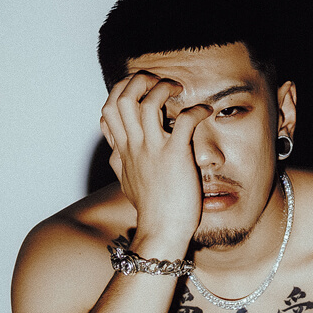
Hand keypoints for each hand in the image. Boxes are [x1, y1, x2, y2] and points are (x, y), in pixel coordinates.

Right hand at [100, 72, 211, 247]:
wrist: (161, 233)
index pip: (107, 111)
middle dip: (138, 80)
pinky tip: (205, 111)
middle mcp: (134, 146)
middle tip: (158, 83)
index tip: (140, 94)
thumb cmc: (150, 211)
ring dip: (163, 87)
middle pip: (121, 97)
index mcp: (123, 151)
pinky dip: (197, 110)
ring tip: (179, 89)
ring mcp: (153, 150)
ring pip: (147, 101)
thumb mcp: (127, 184)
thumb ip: (121, 164)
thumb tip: (116, 154)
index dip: (120, 93)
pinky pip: (185, 121)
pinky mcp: (176, 156)